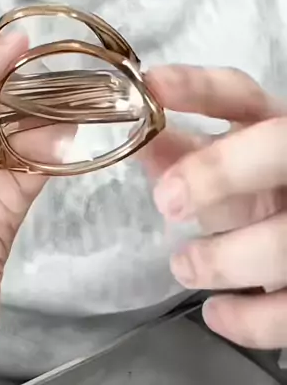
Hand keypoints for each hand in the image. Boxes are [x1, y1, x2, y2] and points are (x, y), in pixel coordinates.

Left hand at [142, 66, 286, 350]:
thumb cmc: (261, 187)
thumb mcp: (230, 165)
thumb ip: (185, 154)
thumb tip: (135, 144)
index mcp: (276, 128)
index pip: (241, 94)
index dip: (196, 88)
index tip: (150, 87)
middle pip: (278, 150)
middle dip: (220, 171)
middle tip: (167, 200)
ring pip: (286, 240)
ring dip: (227, 258)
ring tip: (183, 266)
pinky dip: (253, 319)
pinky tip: (216, 315)